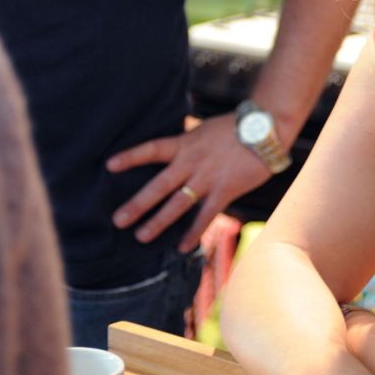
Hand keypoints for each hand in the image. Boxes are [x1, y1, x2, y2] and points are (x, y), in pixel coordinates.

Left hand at [107, 113, 271, 250]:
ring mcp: (208, 178)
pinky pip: (206, 215)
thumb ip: (186, 138)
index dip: (131, 157)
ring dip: (159, 221)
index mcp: (185, 144)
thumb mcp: (203, 129)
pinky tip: (182, 246)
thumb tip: (169, 140)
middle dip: (138, 204)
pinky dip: (194, 232)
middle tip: (118, 220)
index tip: (109, 166)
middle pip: (159, 185)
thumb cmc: (233, 128)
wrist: (265, 129)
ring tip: (141, 236)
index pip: (152, 149)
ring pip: (178, 203)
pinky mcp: (225, 190)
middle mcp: (192, 162)